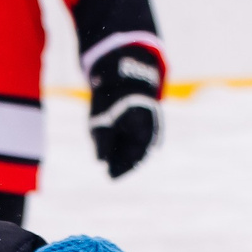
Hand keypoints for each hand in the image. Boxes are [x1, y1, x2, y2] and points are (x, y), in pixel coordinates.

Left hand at [90, 49, 163, 177]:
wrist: (124, 74)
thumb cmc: (111, 98)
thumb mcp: (102, 121)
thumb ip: (102, 142)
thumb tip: (100, 161)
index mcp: (142, 133)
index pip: (133, 158)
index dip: (121, 169)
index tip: (110, 176)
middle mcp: (150, 131)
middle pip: (136, 154)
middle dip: (124, 163)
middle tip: (111, 172)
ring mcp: (150, 125)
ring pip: (137, 146)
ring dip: (126, 154)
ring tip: (114, 159)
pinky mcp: (147, 119)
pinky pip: (139, 136)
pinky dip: (129, 142)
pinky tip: (119, 144)